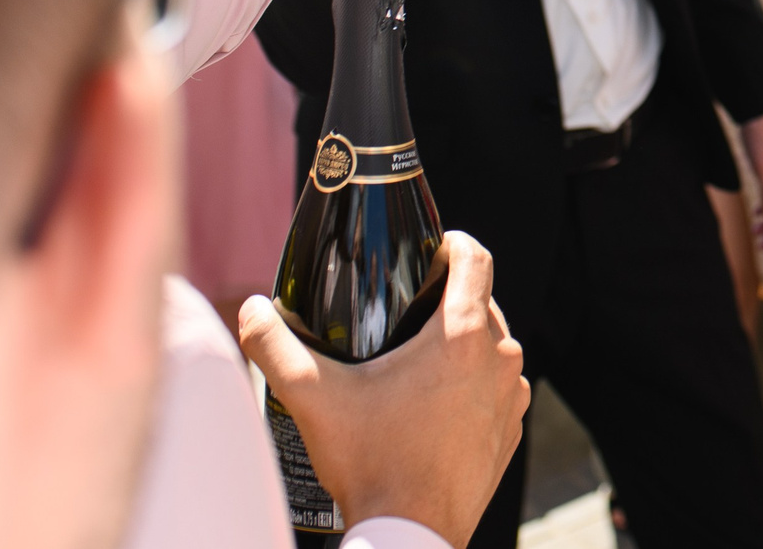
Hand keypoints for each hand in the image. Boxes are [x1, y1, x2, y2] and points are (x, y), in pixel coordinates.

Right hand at [238, 233, 527, 546]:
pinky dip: (475, 384)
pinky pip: (500, 388)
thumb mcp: (314, 398)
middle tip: (406, 307)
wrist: (410, 534)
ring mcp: (512, 397)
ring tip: (417, 356)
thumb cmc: (372, 464)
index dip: (454, 243)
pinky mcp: (512, 430)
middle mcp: (500, 359)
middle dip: (449, 297)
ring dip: (465, 343)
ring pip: (494, 346)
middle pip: (483, 302)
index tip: (429, 247)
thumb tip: (250, 309)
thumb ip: (275, 346)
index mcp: (463, 335)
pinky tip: (436, 400)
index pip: (476, 259)